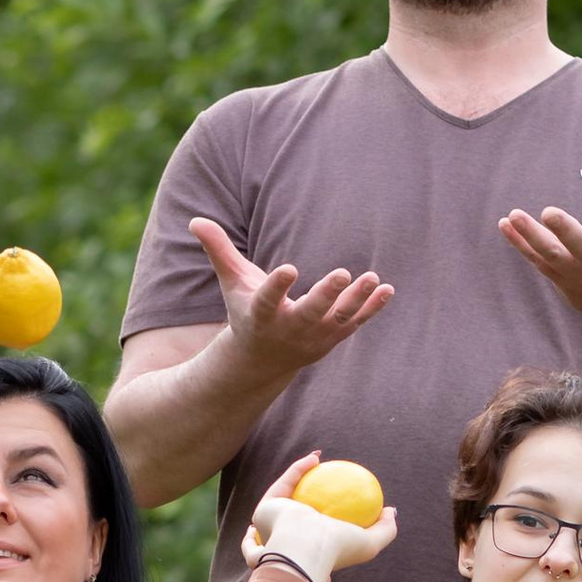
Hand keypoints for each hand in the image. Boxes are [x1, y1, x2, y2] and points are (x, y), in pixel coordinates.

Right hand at [190, 216, 394, 382]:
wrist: (262, 361)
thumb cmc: (246, 311)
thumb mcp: (232, 283)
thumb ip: (218, 251)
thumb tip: (195, 220)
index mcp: (261, 315)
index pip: (269, 300)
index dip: (278, 285)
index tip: (290, 268)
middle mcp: (289, 329)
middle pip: (310, 313)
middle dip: (326, 296)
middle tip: (342, 273)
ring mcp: (314, 336)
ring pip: (338, 319)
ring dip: (356, 300)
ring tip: (373, 277)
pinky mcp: (333, 338)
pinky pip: (355, 323)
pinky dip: (371, 308)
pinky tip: (386, 289)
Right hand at [241, 453, 399, 581]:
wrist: (303, 550)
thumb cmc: (336, 550)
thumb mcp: (370, 544)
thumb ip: (385, 530)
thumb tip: (391, 511)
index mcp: (310, 551)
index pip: (319, 536)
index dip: (330, 520)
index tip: (347, 502)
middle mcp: (290, 540)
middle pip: (300, 513)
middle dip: (308, 497)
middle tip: (330, 481)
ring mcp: (273, 526)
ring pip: (287, 496)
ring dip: (302, 476)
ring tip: (320, 461)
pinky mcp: (264, 511)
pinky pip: (284, 484)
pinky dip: (299, 469)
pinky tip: (316, 457)